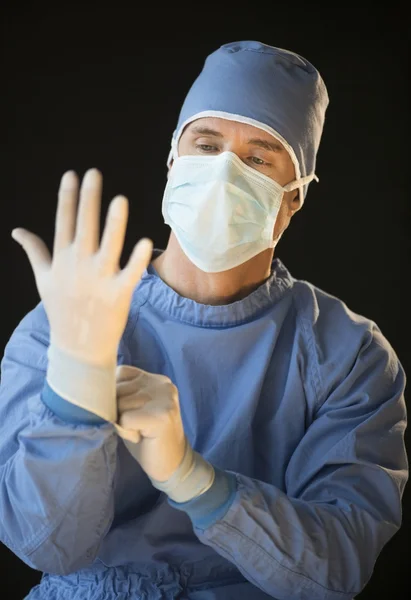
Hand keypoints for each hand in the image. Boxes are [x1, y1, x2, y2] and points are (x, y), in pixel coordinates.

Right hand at [11, 169, 152, 366]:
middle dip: (88, 199)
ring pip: (108, 245)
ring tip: (120, 199)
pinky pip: (130, 273)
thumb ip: (34, 252)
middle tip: (94, 174)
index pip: (64, 222)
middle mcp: (79, 266)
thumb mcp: (43, 280)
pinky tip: (145, 240)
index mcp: (62, 260)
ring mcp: (99, 280)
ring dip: (114, 223)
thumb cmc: (61, 309)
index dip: (67, 197)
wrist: (78, 347)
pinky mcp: (119, 294)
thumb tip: (17, 230)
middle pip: (85, 226)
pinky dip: (137, 259)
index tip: (71, 175)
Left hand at [116, 365, 186, 481]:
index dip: (115, 394)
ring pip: (120, 404)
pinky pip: (125, 419)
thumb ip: (122, 394)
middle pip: (118, 389)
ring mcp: (163, 398)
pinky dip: (126, 432)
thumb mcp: (134, 408)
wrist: (172, 463)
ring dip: (122, 422)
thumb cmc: (147, 437)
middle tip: (137, 425)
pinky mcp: (161, 416)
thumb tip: (94, 389)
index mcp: (155, 379)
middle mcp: (161, 384)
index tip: (130, 412)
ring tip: (140, 431)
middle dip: (118, 410)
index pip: (120, 373)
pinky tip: (141, 437)